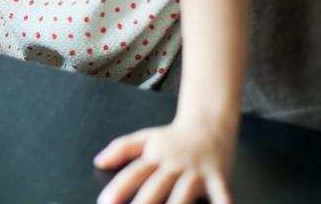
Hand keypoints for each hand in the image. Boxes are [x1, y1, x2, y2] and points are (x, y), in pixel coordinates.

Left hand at [94, 115, 235, 203]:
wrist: (210, 124)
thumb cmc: (174, 138)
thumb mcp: (145, 138)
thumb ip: (121, 149)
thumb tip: (98, 161)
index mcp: (154, 157)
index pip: (133, 174)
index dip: (119, 188)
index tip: (105, 202)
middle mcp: (174, 165)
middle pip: (156, 187)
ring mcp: (197, 173)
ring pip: (184, 195)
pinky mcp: (219, 179)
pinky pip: (222, 197)